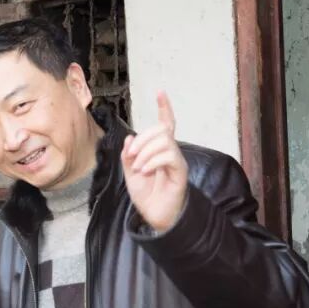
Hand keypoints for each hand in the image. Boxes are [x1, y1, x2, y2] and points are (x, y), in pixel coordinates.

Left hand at [121, 91, 188, 233]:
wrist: (155, 215)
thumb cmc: (146, 195)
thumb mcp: (130, 174)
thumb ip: (128, 156)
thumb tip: (130, 137)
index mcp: (158, 150)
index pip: (165, 124)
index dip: (164, 107)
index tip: (160, 92)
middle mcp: (170, 152)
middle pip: (161, 129)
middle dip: (143, 138)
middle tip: (131, 156)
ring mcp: (176, 160)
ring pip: (164, 141)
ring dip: (145, 152)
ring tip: (138, 168)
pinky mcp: (180, 171)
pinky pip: (168, 155)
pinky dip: (152, 161)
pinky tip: (145, 171)